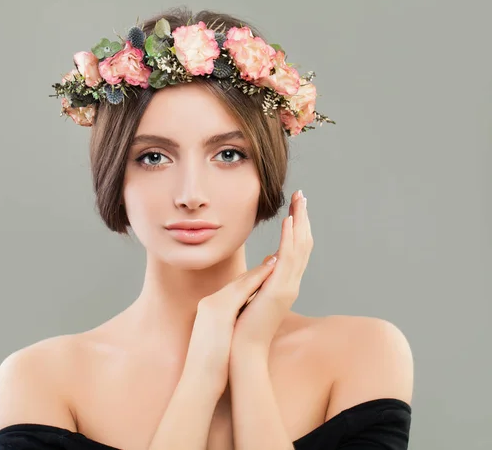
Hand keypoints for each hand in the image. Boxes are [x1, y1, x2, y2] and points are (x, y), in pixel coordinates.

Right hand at [182, 260, 276, 396]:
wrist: (198, 380)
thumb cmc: (209, 368)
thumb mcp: (217, 342)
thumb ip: (226, 329)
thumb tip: (238, 327)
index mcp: (208, 311)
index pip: (233, 291)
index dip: (250, 280)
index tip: (266, 272)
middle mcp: (209, 303)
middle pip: (237, 282)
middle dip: (256, 271)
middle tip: (275, 259)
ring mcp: (213, 305)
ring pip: (240, 282)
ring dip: (260, 271)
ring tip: (278, 260)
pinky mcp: (219, 311)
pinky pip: (241, 290)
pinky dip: (256, 280)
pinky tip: (271, 273)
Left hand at [231, 190, 313, 353]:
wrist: (242, 350)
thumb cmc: (243, 326)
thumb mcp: (254, 295)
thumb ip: (264, 279)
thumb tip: (269, 263)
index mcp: (284, 283)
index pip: (295, 249)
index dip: (297, 227)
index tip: (295, 207)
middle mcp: (290, 283)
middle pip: (302, 243)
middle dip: (302, 217)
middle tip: (301, 195)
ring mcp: (288, 287)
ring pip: (300, 247)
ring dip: (299, 221)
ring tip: (298, 200)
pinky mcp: (279, 291)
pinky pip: (288, 259)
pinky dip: (290, 238)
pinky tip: (289, 221)